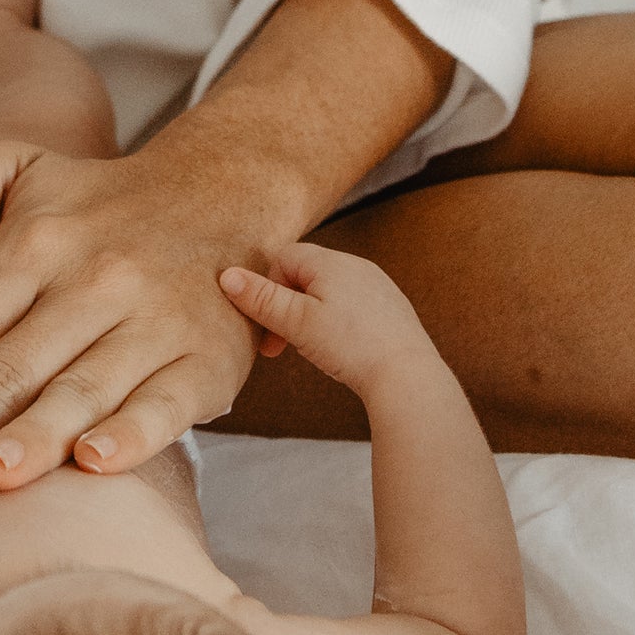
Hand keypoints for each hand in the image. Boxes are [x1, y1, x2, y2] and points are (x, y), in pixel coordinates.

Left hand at [0, 140, 274, 511]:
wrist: (226, 196)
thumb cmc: (97, 205)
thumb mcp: (19, 164)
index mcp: (36, 244)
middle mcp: (93, 284)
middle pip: (6, 371)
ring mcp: (154, 324)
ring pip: (81, 389)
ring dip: (34, 437)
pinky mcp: (207, 362)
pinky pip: (166, 404)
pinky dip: (133, 434)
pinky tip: (93, 463)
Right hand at [217, 243, 438, 402]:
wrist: (407, 376)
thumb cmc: (351, 346)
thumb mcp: (297, 322)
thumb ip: (262, 298)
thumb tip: (227, 275)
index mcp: (331, 262)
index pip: (283, 258)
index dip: (266, 289)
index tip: (265, 327)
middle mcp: (357, 266)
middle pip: (305, 275)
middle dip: (286, 307)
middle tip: (280, 346)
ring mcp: (377, 286)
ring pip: (328, 293)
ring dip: (309, 317)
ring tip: (312, 350)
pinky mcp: (390, 308)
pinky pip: (352, 307)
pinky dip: (337, 325)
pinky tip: (341, 351)